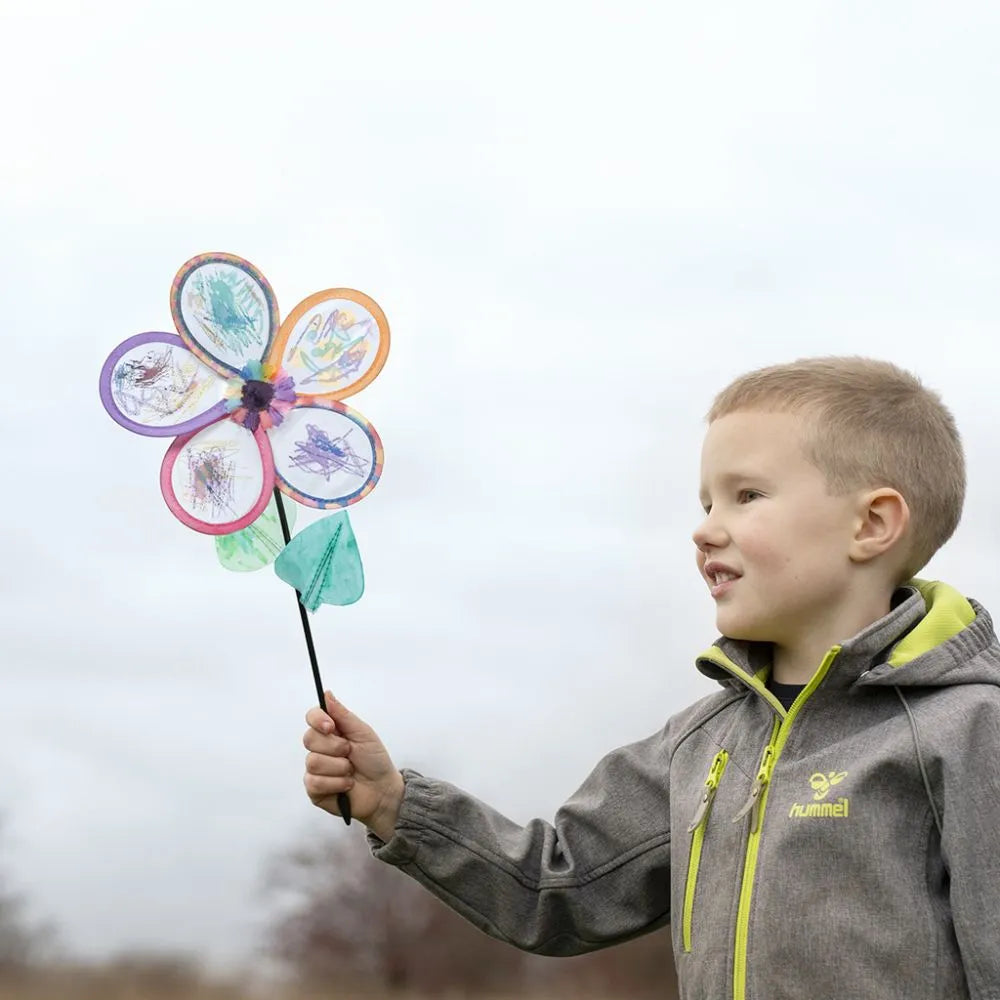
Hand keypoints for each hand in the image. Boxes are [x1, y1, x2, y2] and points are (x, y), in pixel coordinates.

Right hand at [303, 691, 403, 840]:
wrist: (383, 790)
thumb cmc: (375, 760)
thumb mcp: (363, 733)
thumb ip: (343, 715)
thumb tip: (326, 693)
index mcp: (331, 732)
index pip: (312, 717)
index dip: (318, 720)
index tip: (331, 726)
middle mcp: (320, 749)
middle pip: (309, 738)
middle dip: (335, 746)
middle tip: (350, 752)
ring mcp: (315, 770)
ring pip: (313, 761)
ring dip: (339, 767)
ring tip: (351, 771)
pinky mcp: (315, 790)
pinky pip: (314, 782)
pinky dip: (336, 783)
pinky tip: (346, 785)